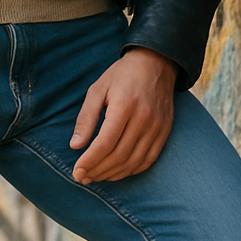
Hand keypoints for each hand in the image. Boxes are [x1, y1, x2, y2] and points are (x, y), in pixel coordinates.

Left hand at [69, 47, 177, 184]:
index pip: (105, 143)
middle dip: (98, 170)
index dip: (89, 161)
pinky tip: (116, 172)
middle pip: (119, 155)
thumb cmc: (122, 75)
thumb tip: (75, 146)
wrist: (156, 63)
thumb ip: (86, 118)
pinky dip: (131, 171)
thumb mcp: (97, 89)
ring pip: (133, 162)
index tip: (76, 171)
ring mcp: (157, 127)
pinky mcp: (164, 132)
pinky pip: (148, 160)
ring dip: (112, 174)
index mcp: (124, 106)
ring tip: (96, 176)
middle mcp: (144, 119)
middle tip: (82, 177)